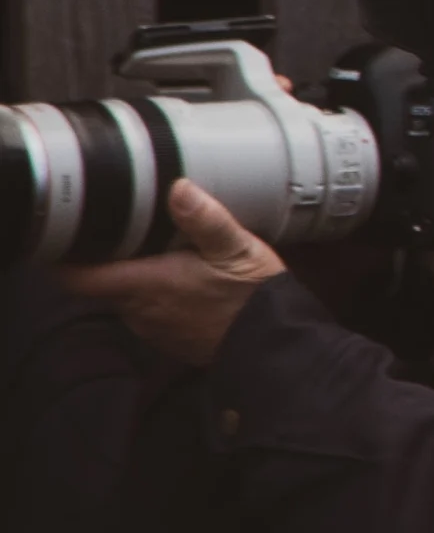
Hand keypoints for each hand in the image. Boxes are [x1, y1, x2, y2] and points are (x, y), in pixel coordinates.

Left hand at [57, 181, 288, 367]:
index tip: (60, 236)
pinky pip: (146, 312)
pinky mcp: (166, 338)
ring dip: (132, 278)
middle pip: (100, 282)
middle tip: (121, 230)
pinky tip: (180, 283)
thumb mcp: (237, 248)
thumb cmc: (254, 297)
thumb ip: (205, 219)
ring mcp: (150, 327)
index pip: (77, 277)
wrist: (273, 345)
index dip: (61, 258)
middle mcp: (137, 309)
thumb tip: (178, 188)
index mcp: (144, 284)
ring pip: (123, 297)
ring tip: (155, 253)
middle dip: (106, 258)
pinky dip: (154, 297)